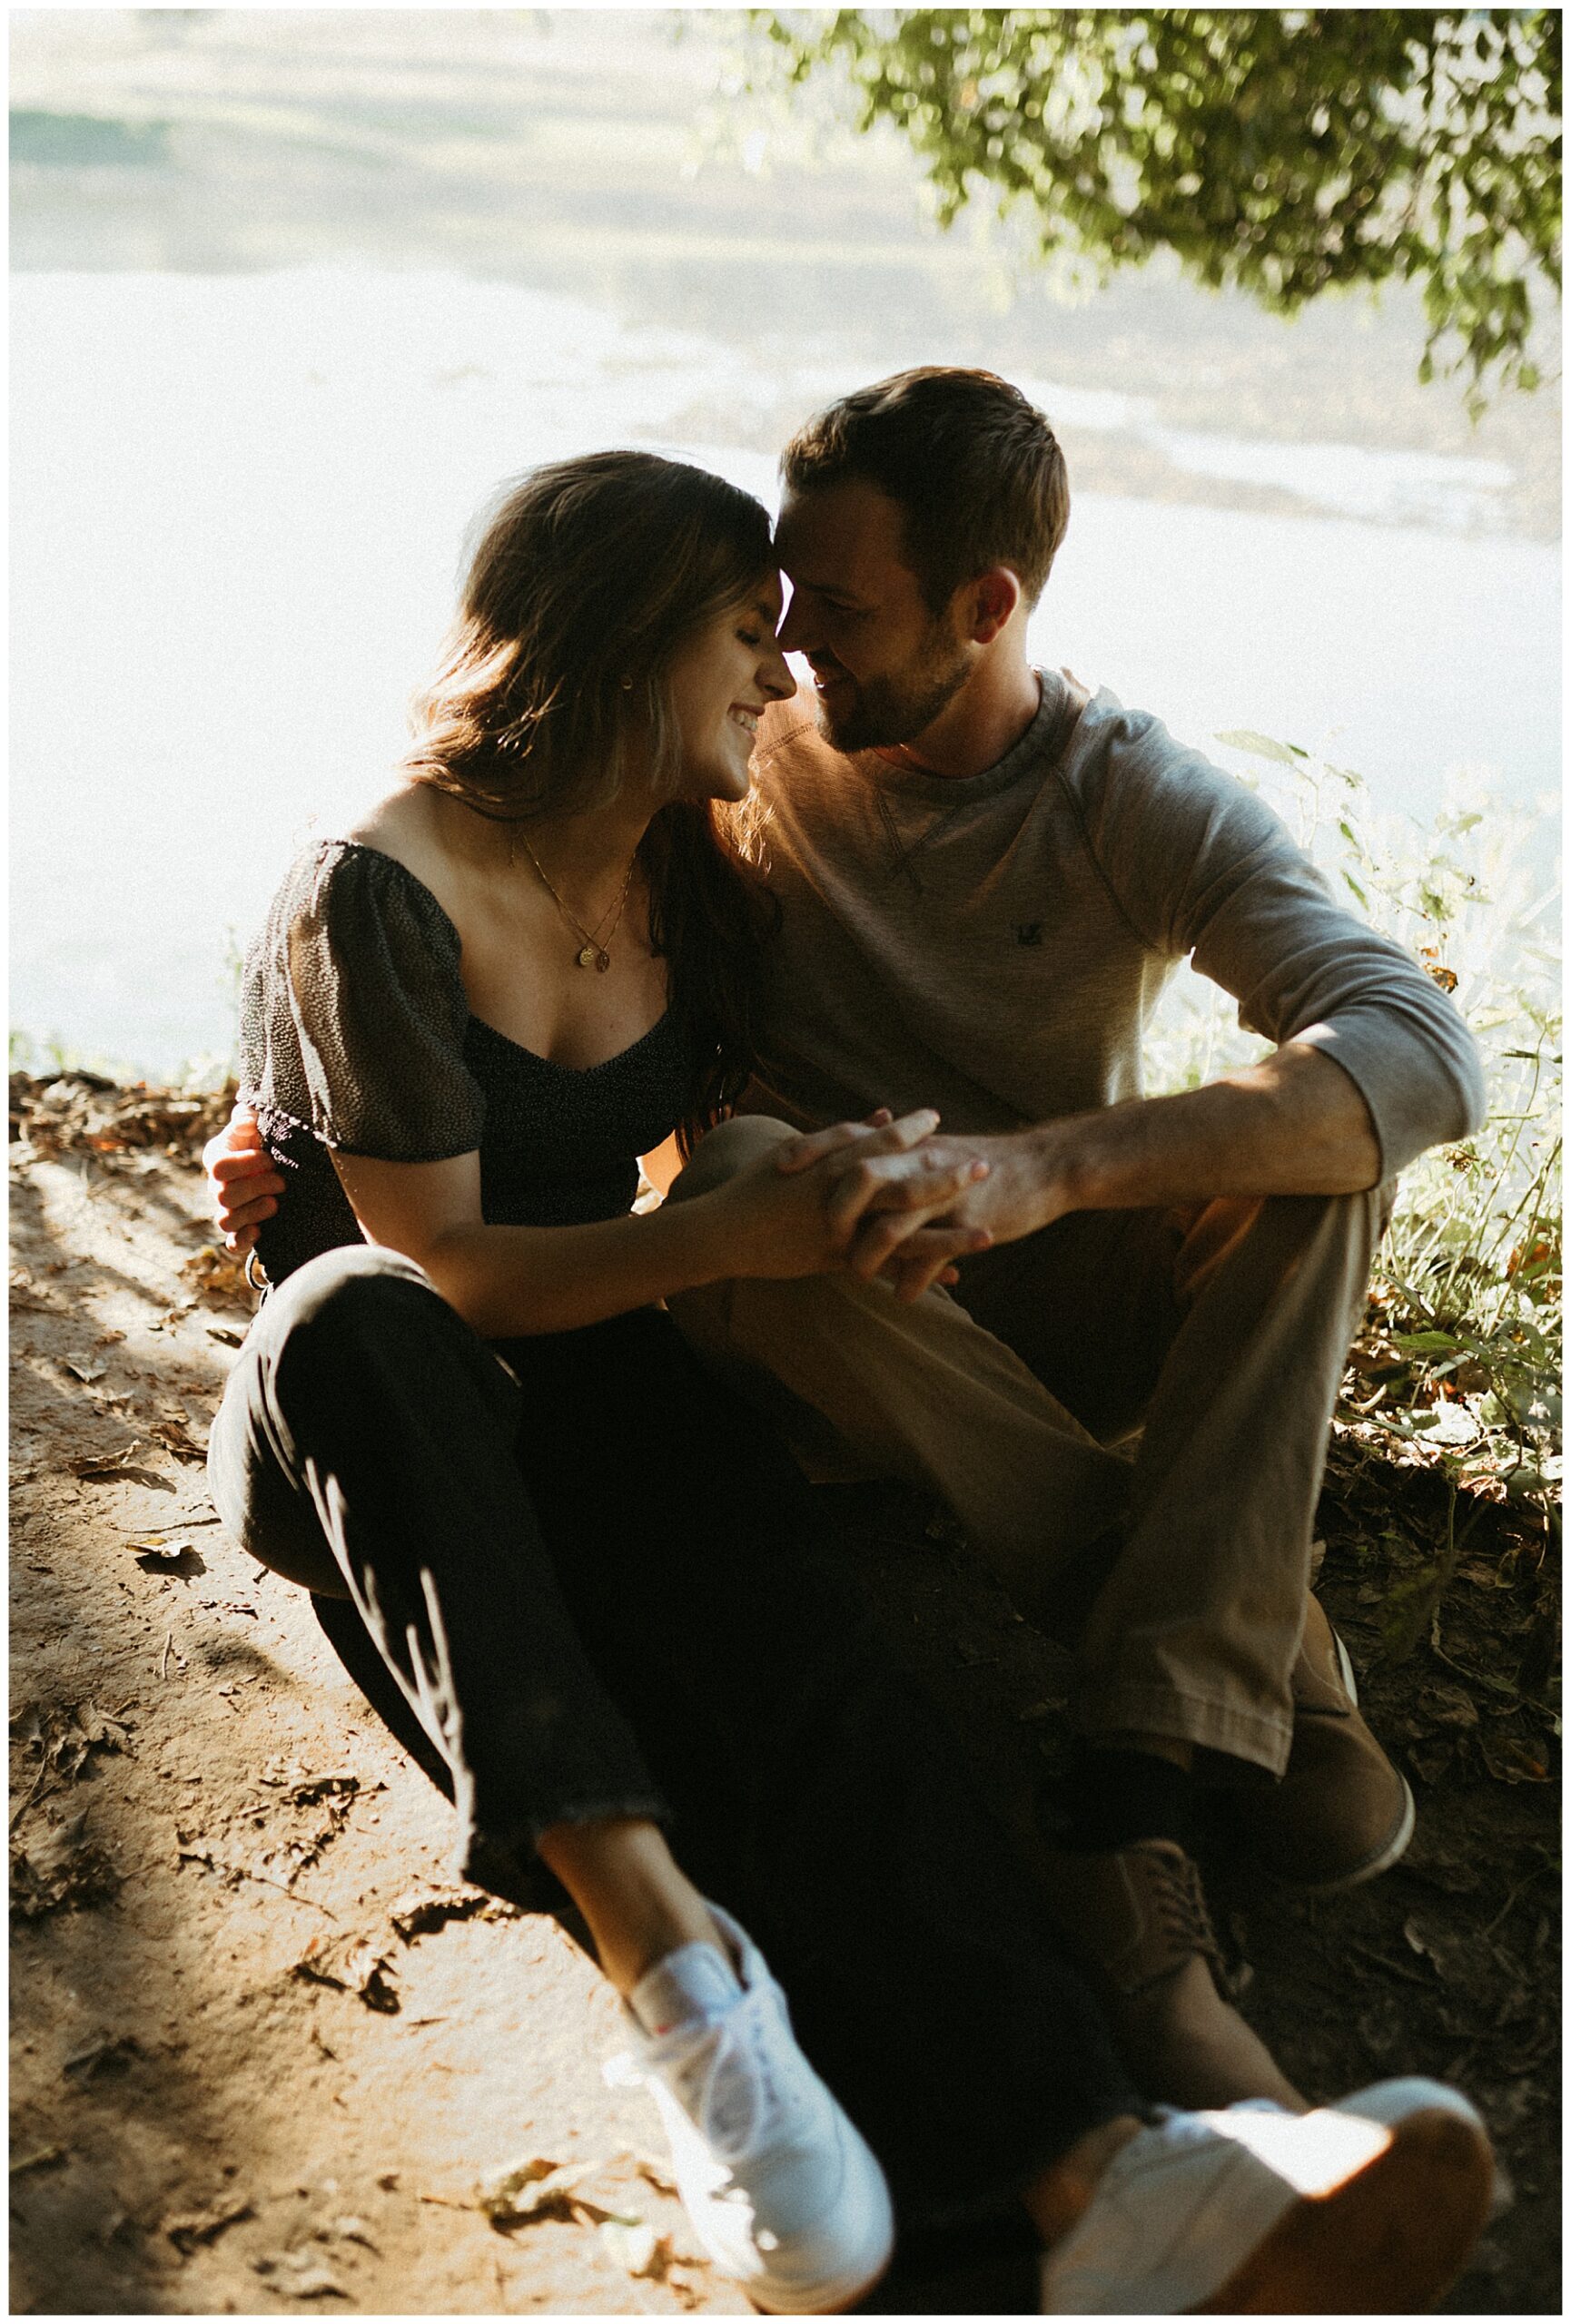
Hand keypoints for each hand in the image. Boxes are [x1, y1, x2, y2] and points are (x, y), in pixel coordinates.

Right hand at [202, 1102, 284, 1254]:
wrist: (284, 1162)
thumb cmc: (267, 1138)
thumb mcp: (260, 1122)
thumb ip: (248, 1116)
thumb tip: (246, 1122)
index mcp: (217, 1158)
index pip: (219, 1167)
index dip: (246, 1164)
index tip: (270, 1159)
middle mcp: (216, 1186)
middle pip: (224, 1195)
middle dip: (257, 1187)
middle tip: (281, 1182)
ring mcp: (226, 1209)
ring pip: (225, 1221)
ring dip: (253, 1213)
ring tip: (275, 1203)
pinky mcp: (241, 1230)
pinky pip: (233, 1243)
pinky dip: (244, 1240)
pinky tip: (260, 1230)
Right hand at [707, 1109, 993, 1287]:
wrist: (722, 1232)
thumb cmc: (758, 1187)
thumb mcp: (799, 1153)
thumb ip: (845, 1134)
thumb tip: (884, 1113)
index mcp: (831, 1164)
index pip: (879, 1140)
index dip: (912, 1129)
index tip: (939, 1117)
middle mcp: (840, 1196)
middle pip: (903, 1184)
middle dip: (947, 1178)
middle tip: (986, 1167)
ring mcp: (841, 1231)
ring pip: (903, 1233)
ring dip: (947, 1233)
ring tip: (989, 1234)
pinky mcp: (836, 1260)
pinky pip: (886, 1267)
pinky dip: (919, 1271)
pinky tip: (953, 1277)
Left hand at [783, 1123, 1071, 1298]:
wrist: (1046, 1167)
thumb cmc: (989, 1161)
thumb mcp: (941, 1148)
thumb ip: (904, 1150)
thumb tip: (872, 1140)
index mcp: (908, 1146)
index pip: (851, 1141)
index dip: (814, 1151)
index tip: (779, 1165)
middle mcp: (919, 1166)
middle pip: (859, 1180)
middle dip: (831, 1210)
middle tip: (814, 1236)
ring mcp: (942, 1195)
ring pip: (891, 1227)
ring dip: (869, 1257)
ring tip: (858, 1276)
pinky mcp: (967, 1223)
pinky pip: (931, 1257)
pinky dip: (914, 1281)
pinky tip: (903, 1296)